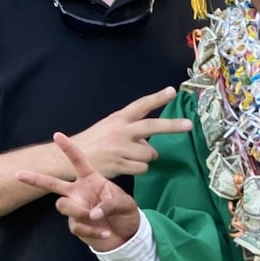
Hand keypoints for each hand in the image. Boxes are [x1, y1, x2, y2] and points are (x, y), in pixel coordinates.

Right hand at [17, 132, 140, 251]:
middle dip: (35, 178)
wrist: (127, 235)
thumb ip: (109, 204)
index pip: (78, 161)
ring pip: (62, 205)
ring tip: (95, 217)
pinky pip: (76, 225)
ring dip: (79, 211)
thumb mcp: (125, 203)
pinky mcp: (76, 225)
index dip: (68, 148)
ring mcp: (76, 208)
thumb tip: (92, 213)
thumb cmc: (126, 212)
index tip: (57, 135)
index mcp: (91, 179)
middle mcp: (79, 191)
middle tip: (19, 173)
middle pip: (53, 183)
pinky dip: (92, 231)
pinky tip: (105, 233)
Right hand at [69, 87, 190, 177]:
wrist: (70, 158)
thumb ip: (130, 128)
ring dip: (146, 157)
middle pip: (152, 127)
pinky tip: (126, 165)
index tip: (172, 91)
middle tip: (189, 125)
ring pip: (149, 153)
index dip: (157, 98)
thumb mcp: (109, 126)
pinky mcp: (119, 166)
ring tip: (131, 155)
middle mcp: (121, 131)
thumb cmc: (94, 141)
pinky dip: (138, 168)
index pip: (141, 105)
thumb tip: (150, 138)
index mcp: (119, 118)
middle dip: (172, 126)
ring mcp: (121, 149)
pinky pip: (142, 169)